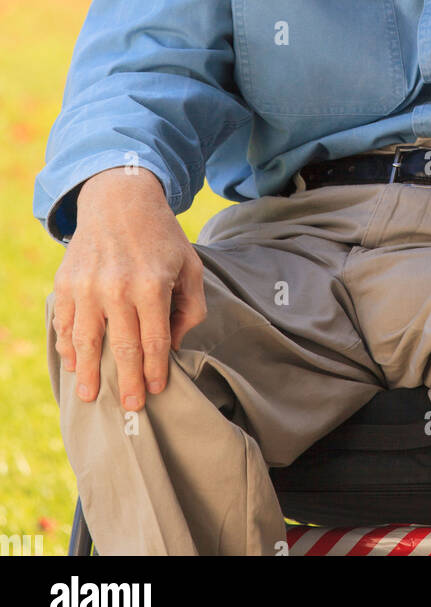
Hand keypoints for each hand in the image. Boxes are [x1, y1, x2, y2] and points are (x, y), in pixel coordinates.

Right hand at [51, 167, 206, 410]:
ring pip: (86, 341)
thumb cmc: (161, 237)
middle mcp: (117, 288)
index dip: (157, 370)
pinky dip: (67, 346)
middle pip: (122, 348)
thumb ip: (190, 307)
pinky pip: (64, 322)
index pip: (155, 341)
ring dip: (89, 373)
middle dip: (128, 382)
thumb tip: (174, 345)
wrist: (121, 199)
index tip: (158, 390)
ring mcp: (88, 286)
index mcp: (152, 285)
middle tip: (132, 407)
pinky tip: (74, 363)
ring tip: (91, 397)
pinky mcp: (67, 282)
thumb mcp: (190, 265)